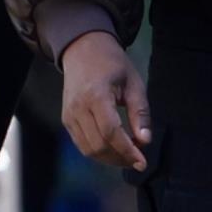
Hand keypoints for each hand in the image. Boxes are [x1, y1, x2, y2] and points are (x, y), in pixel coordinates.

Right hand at [61, 30, 152, 171]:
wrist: (83, 49)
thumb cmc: (112, 64)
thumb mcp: (134, 83)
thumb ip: (139, 113)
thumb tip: (145, 140)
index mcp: (96, 96)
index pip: (111, 132)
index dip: (127, 150)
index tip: (142, 162)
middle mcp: (78, 108)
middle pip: (98, 145)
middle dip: (120, 157)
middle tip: (138, 158)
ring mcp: (69, 115)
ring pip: (88, 149)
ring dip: (109, 158)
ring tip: (127, 155)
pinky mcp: (66, 120)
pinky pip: (81, 144)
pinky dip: (98, 152)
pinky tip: (113, 149)